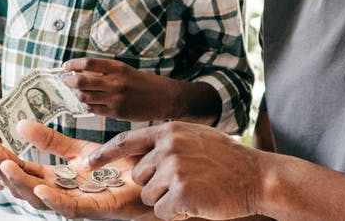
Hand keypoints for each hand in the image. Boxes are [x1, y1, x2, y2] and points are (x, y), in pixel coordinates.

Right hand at [0, 121, 154, 220]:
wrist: (154, 175)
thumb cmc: (120, 166)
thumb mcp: (79, 148)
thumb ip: (51, 140)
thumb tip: (20, 124)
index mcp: (56, 179)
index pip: (21, 169)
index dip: (2, 156)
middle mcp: (62, 194)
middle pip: (23, 185)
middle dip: (2, 168)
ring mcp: (77, 204)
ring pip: (40, 198)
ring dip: (20, 182)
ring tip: (5, 165)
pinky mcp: (96, 210)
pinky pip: (69, 208)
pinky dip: (52, 200)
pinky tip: (40, 187)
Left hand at [63, 57, 198, 121]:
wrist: (165, 98)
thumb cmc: (144, 83)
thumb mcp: (126, 71)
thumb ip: (106, 72)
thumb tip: (81, 73)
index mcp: (118, 68)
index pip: (88, 63)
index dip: (73, 64)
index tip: (65, 66)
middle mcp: (116, 82)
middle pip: (82, 81)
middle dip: (70, 80)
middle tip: (67, 80)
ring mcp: (115, 99)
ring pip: (85, 97)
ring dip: (78, 94)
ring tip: (80, 92)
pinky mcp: (117, 113)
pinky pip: (93, 109)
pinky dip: (88, 105)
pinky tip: (90, 102)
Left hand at [89, 122, 265, 220]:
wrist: (258, 176)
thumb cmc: (228, 160)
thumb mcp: (195, 138)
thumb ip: (166, 142)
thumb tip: (136, 153)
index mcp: (169, 131)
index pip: (126, 141)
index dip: (105, 153)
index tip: (87, 162)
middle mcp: (168, 147)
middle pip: (138, 176)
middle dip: (156, 185)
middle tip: (186, 182)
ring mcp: (175, 170)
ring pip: (149, 195)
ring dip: (167, 200)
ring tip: (194, 190)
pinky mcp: (182, 193)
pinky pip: (163, 211)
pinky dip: (177, 213)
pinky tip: (197, 202)